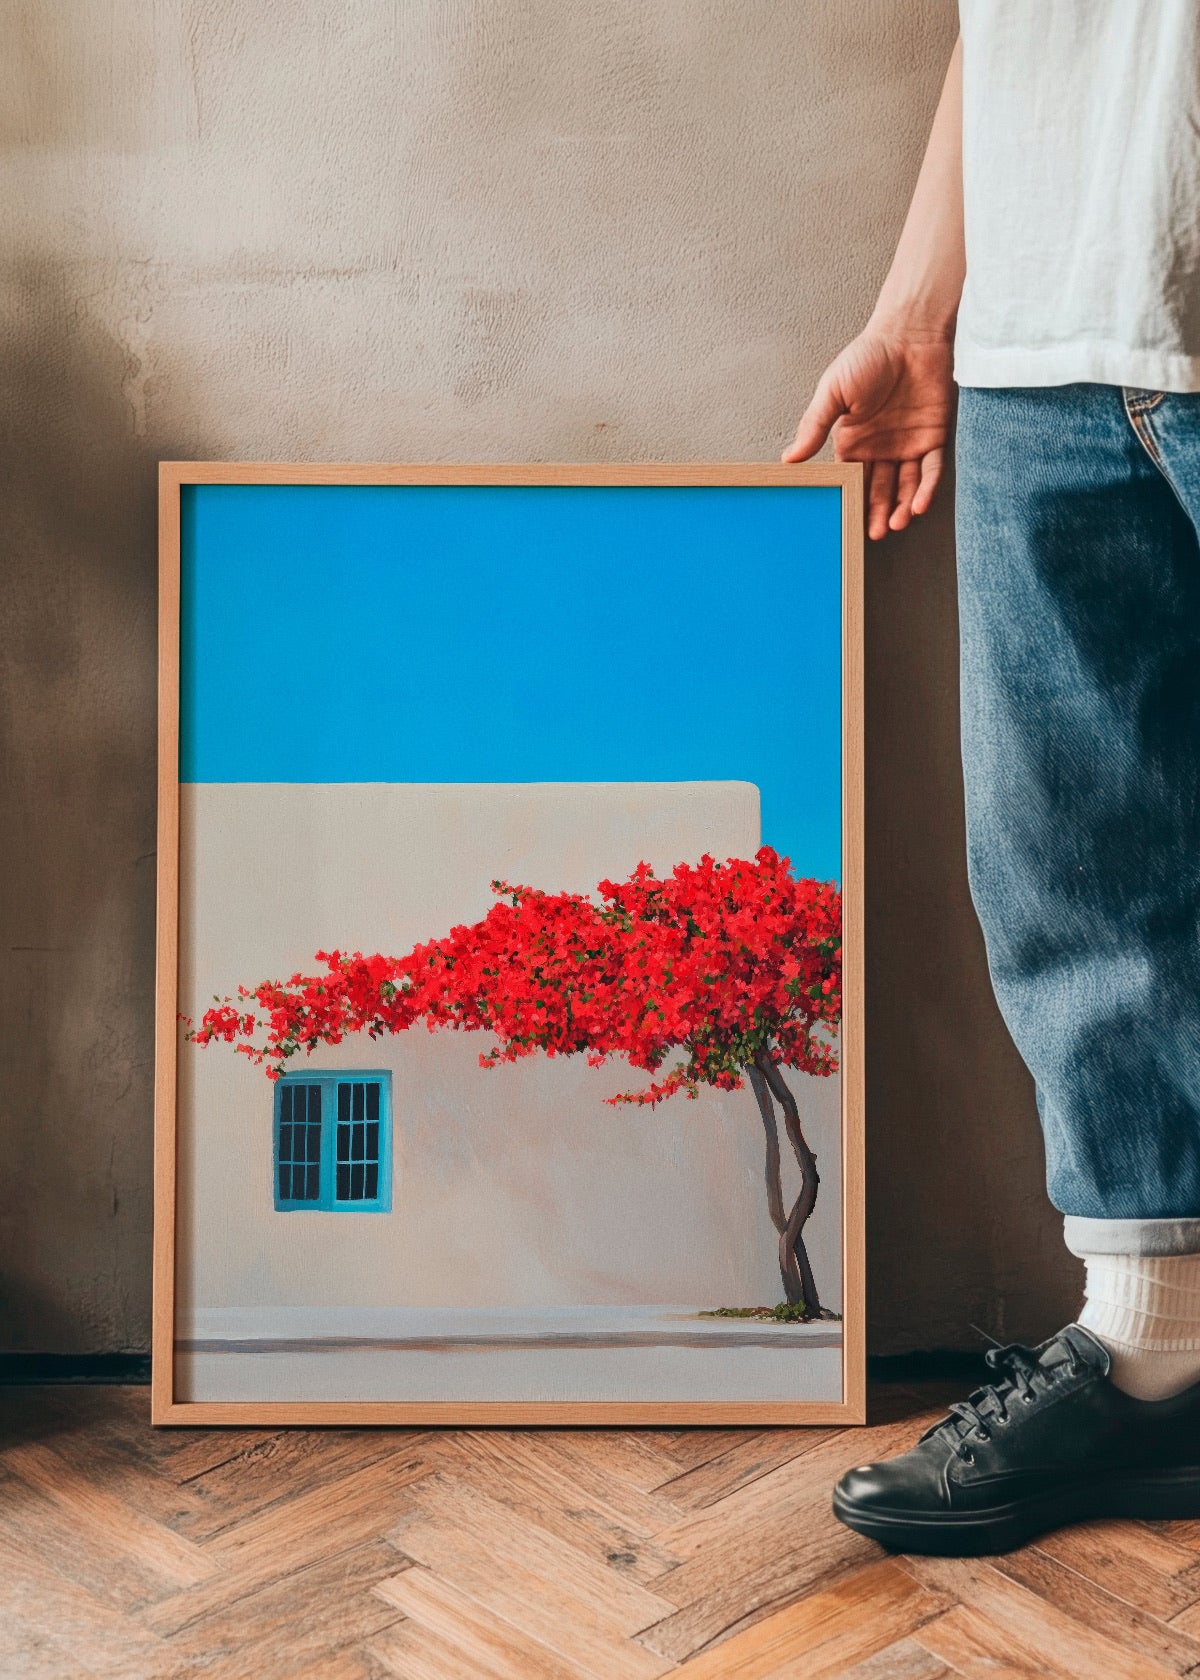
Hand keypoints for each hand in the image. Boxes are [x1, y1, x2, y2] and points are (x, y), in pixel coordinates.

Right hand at [782, 328, 955, 539]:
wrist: (910, 333)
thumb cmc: (868, 356)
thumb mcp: (833, 392)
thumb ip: (814, 427)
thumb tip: (788, 459)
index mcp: (852, 440)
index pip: (848, 479)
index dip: (847, 499)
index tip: (843, 522)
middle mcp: (879, 448)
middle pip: (876, 489)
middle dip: (873, 513)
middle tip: (871, 535)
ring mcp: (906, 444)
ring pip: (903, 486)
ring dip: (899, 508)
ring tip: (893, 526)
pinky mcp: (932, 437)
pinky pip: (929, 471)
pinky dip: (924, 490)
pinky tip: (916, 506)